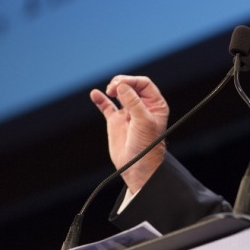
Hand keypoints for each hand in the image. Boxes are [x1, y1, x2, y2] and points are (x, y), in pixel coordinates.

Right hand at [89, 75, 168, 192]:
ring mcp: (128, 113)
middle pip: (130, 85)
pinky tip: (95, 94)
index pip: (143, 84)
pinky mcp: (116, 122)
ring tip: (108, 91)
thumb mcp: (144, 122)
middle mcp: (142, 107)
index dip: (131, 81)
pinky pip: (107, 107)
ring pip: (119, 93)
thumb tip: (122, 85)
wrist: (137, 168)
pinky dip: (100, 100)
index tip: (120, 85)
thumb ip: (134, 102)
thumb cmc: (147, 147)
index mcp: (155, 104)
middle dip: (121, 83)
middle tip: (113, 89)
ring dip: (113, 88)